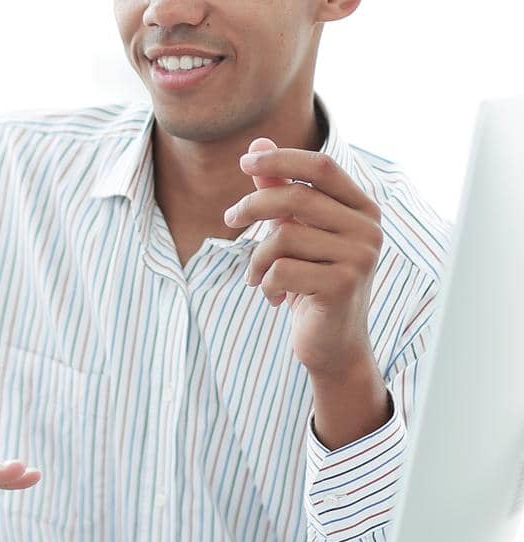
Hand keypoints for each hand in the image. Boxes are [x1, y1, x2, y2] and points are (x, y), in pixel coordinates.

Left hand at [225, 137, 383, 379]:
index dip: (281, 158)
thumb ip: (280, 188)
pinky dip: (265, 283)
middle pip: (295, 197)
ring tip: (257, 275)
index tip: (243, 162)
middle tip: (229, 218)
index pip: (322, 166)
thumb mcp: (295, 232)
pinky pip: (281, 270)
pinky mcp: (342, 285)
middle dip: (252, 206)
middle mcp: (368, 228)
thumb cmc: (311, 281)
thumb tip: (257, 144)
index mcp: (361, 208)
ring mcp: (359, 257)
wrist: (332, 342)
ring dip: (257, 258)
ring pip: (283, 237)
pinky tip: (272, 297)